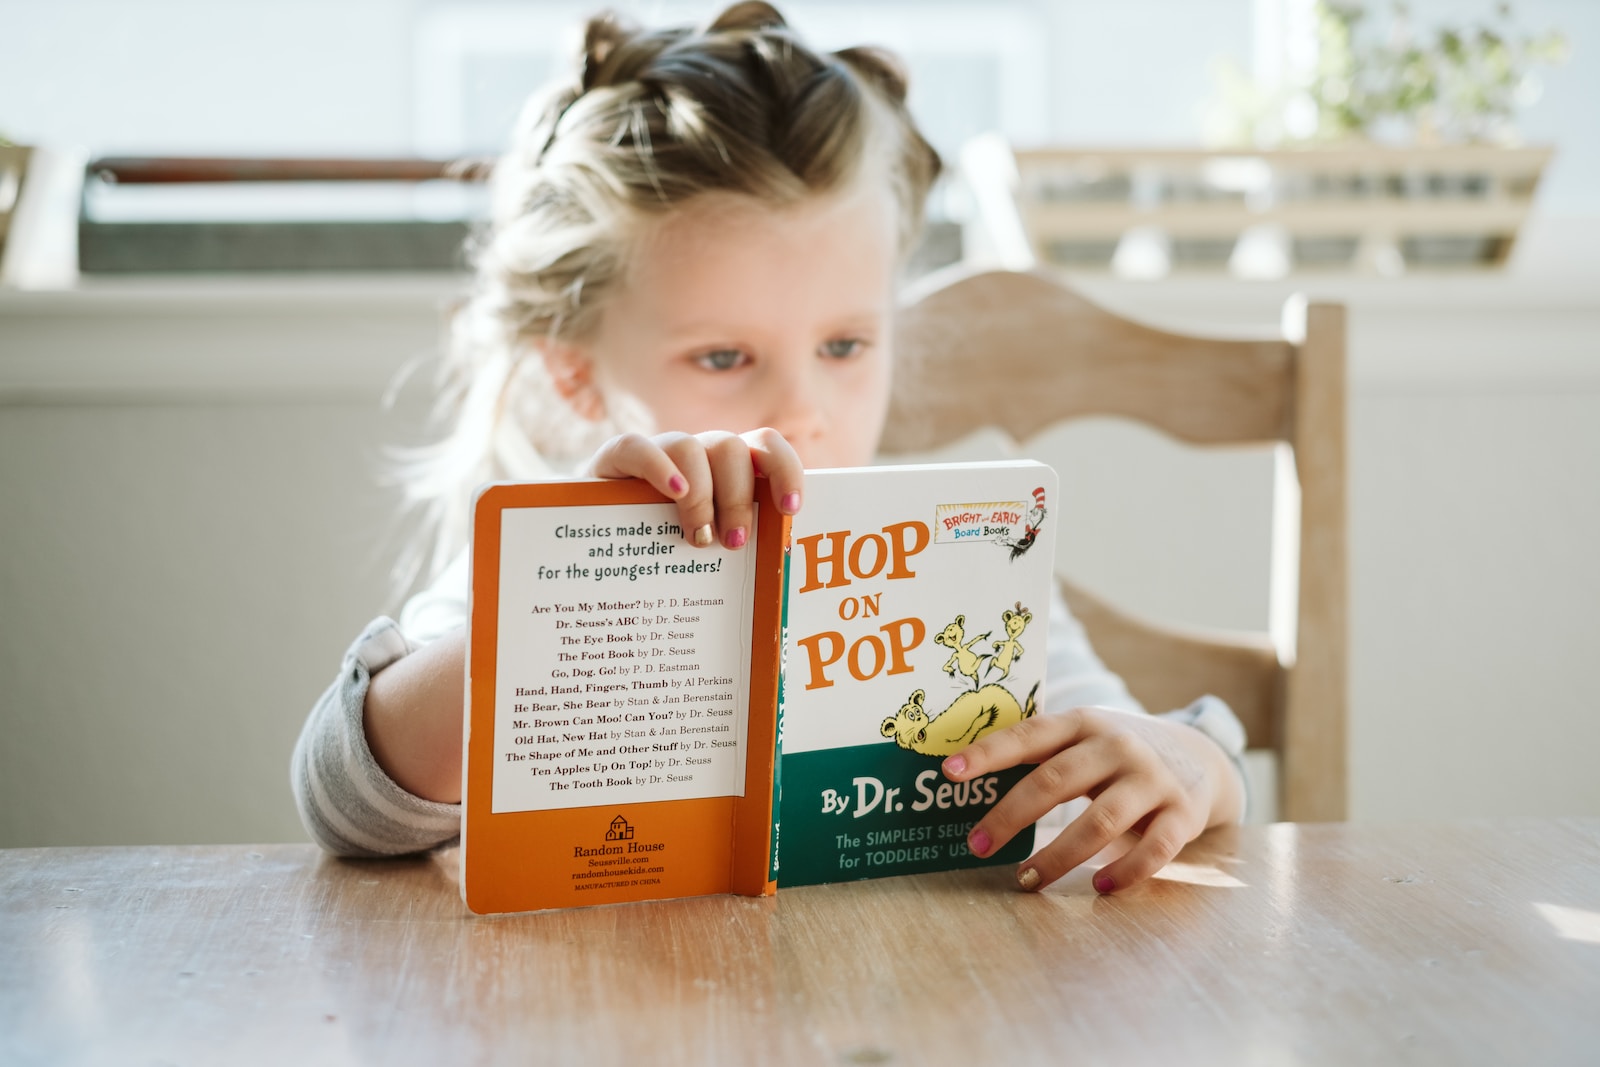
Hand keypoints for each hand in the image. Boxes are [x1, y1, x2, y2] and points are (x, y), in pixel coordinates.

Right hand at [584, 429, 803, 547]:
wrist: (595, 544)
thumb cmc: (663, 554)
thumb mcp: (705, 550)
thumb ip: (734, 550)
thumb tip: (774, 590)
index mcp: (727, 470)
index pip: (765, 447)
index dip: (784, 470)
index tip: (791, 509)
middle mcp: (697, 454)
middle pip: (731, 449)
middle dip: (740, 498)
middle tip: (734, 543)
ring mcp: (658, 452)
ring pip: (691, 448)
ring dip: (703, 496)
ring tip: (697, 538)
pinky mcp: (616, 458)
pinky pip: (638, 447)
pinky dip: (659, 468)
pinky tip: (674, 494)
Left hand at [942, 706, 1242, 893]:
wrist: (1200, 756)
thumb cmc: (1116, 755)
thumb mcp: (1083, 740)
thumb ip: (1040, 756)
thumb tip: (965, 782)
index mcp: (1083, 723)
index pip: (1029, 735)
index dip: (989, 752)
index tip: (950, 771)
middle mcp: (1117, 746)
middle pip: (1056, 780)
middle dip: (1010, 816)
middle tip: (976, 846)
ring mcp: (1152, 779)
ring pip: (1100, 821)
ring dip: (1058, 856)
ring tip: (1026, 880)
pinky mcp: (1182, 814)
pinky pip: (1154, 849)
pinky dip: (1124, 872)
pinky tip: (1098, 888)